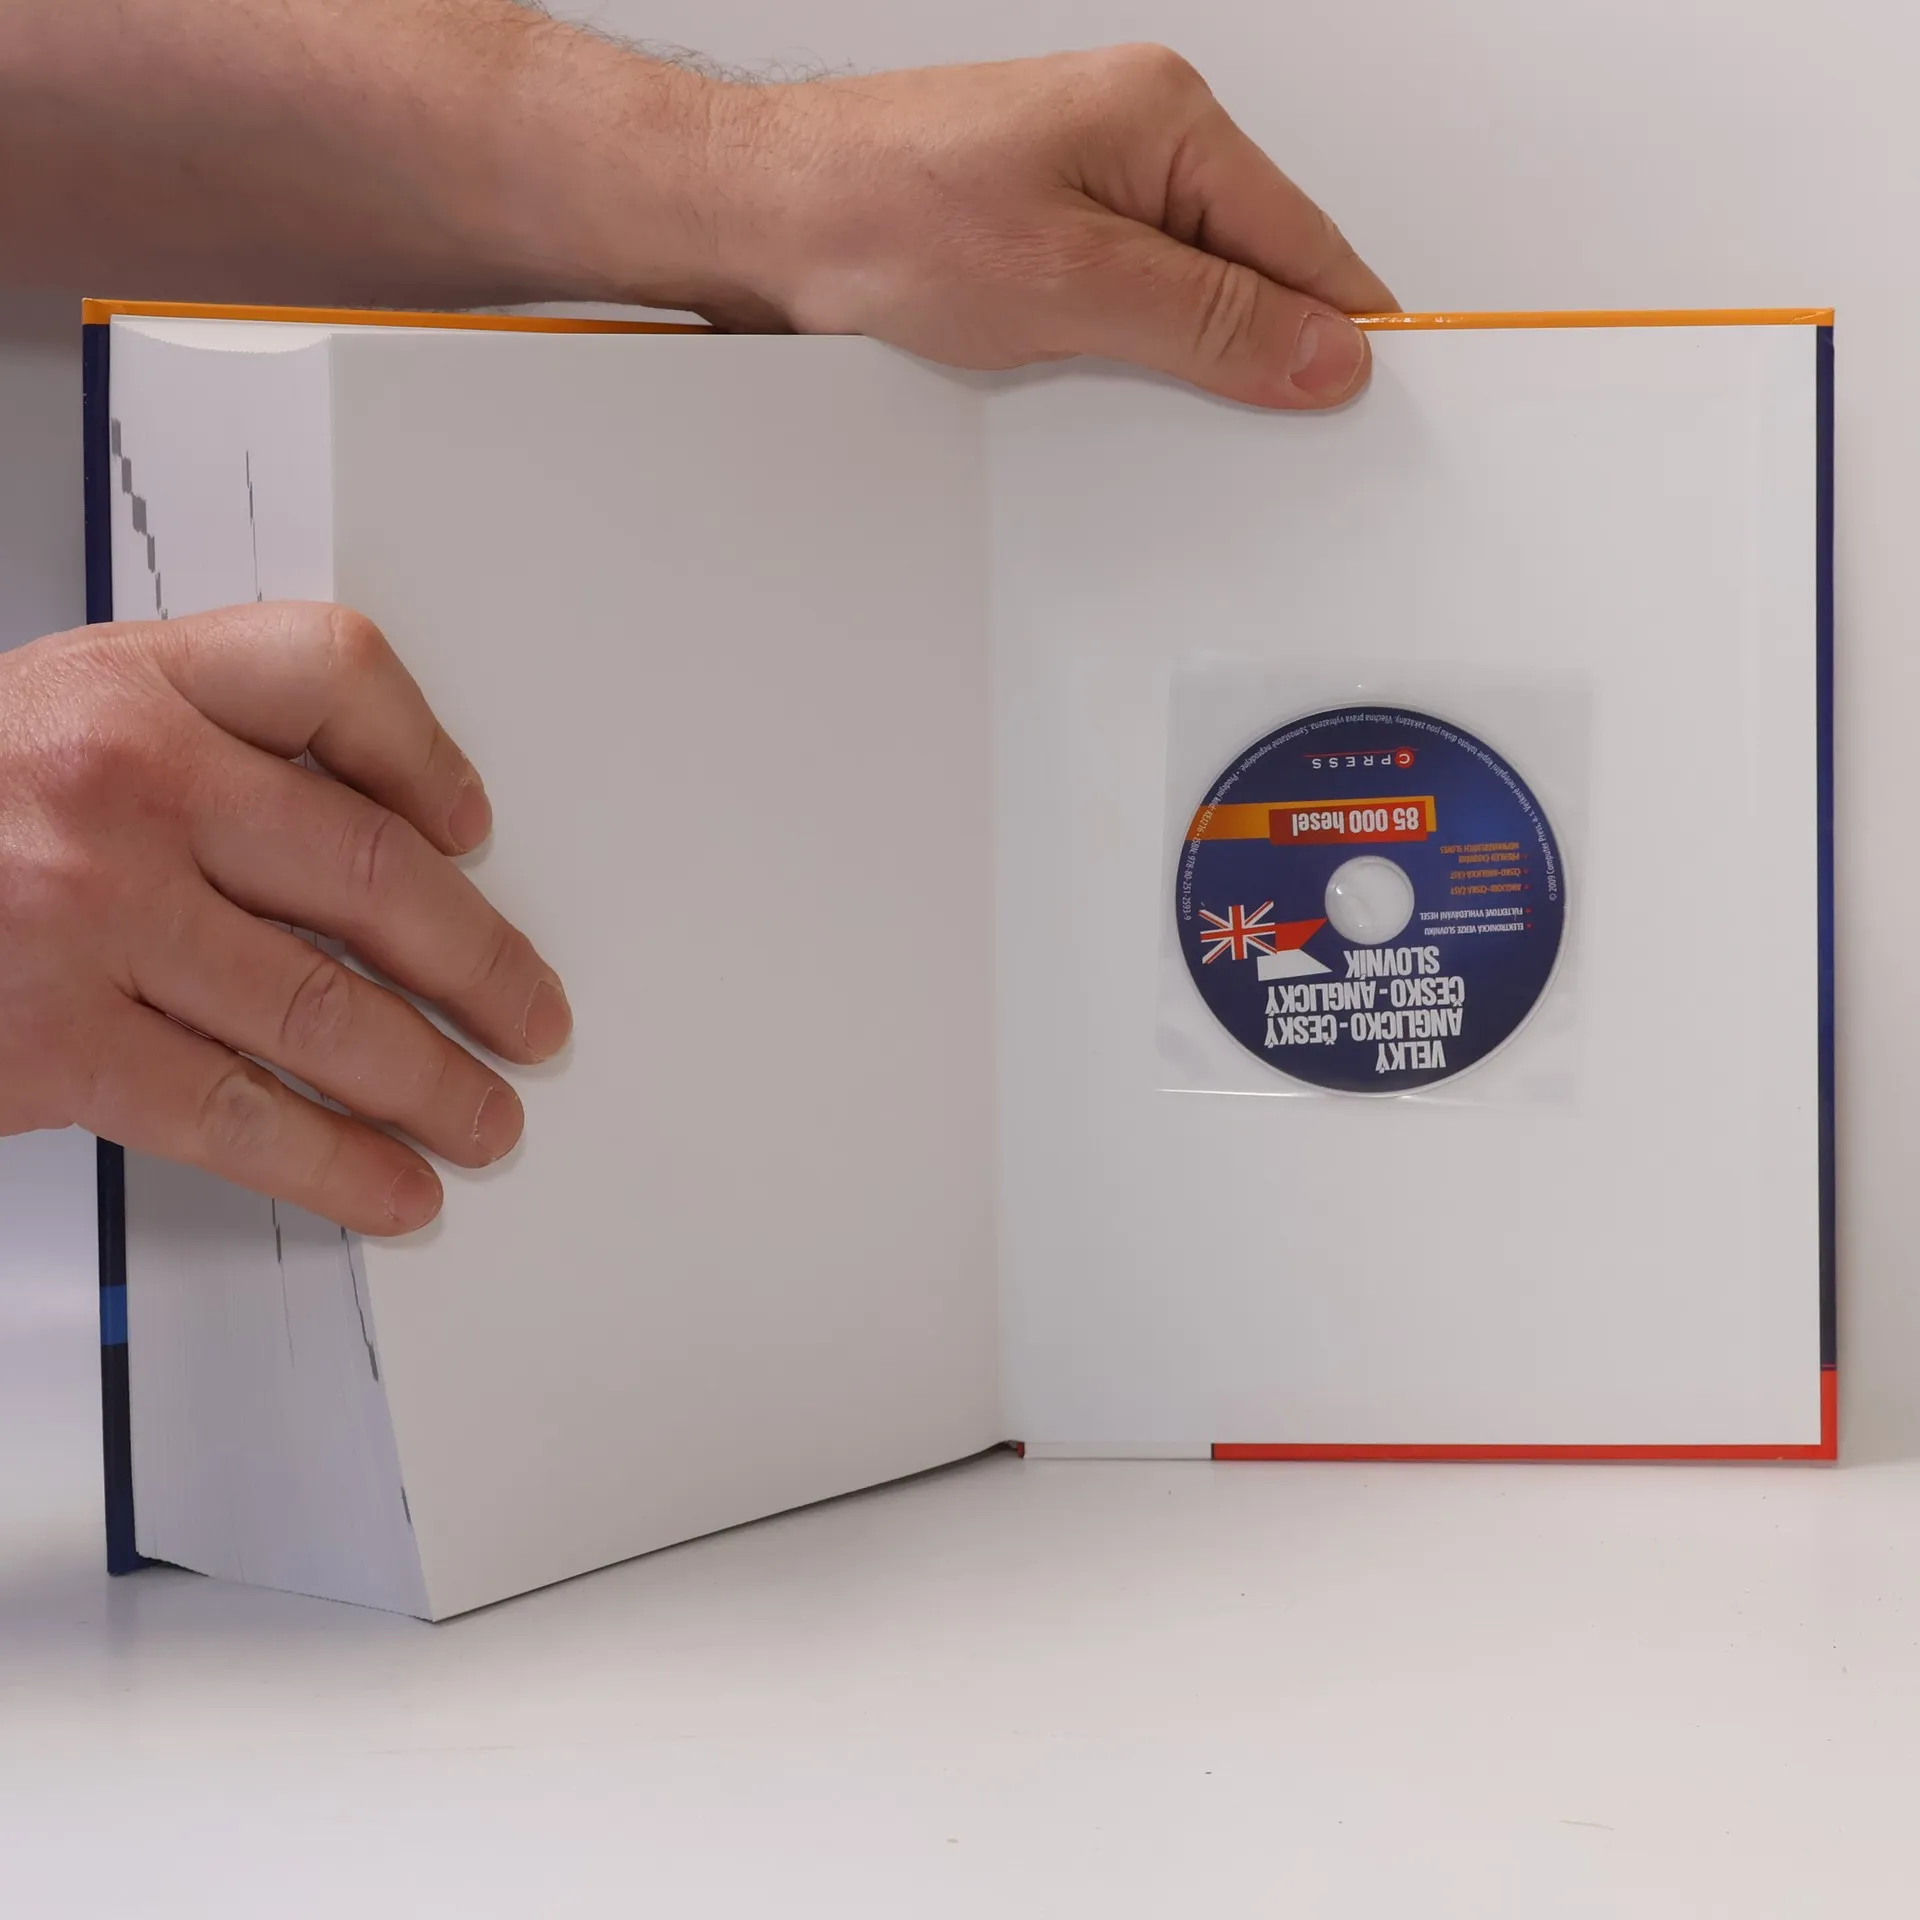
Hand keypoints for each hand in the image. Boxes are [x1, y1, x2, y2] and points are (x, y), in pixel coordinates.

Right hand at [0, 603, 570, 1234]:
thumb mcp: (46, 724)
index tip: (475, 826)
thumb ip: (193, 746)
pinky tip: (389, 1185)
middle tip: (532, 1015)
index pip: (331, 671)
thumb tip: (377, 832)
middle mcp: (124, 786)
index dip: (427, 753)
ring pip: (325, 1008)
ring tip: (487, 1119)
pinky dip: (335, 1162)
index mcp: (127, 684)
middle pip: (371, 868)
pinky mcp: (55, 1046)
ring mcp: (92, 919)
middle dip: (478, 960)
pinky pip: (238, 1113)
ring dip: (432, 1079)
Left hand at [692, 45, 1396, 409]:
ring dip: (1187, 359)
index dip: (1344, 331)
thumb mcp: (1071, 285)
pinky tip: (1110, 384)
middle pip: (1255, 268)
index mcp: (1167, 120)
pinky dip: (1133, 351)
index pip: (1306, 241)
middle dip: (1261, 354)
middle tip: (1263, 437)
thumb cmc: (884, 213)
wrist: (762, 216)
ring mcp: (1091, 183)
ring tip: (1155, 403)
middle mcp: (1138, 138)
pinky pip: (1130, 300)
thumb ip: (1209, 323)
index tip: (1372, 406)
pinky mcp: (1048, 228)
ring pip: (1190, 292)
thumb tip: (1324, 352)